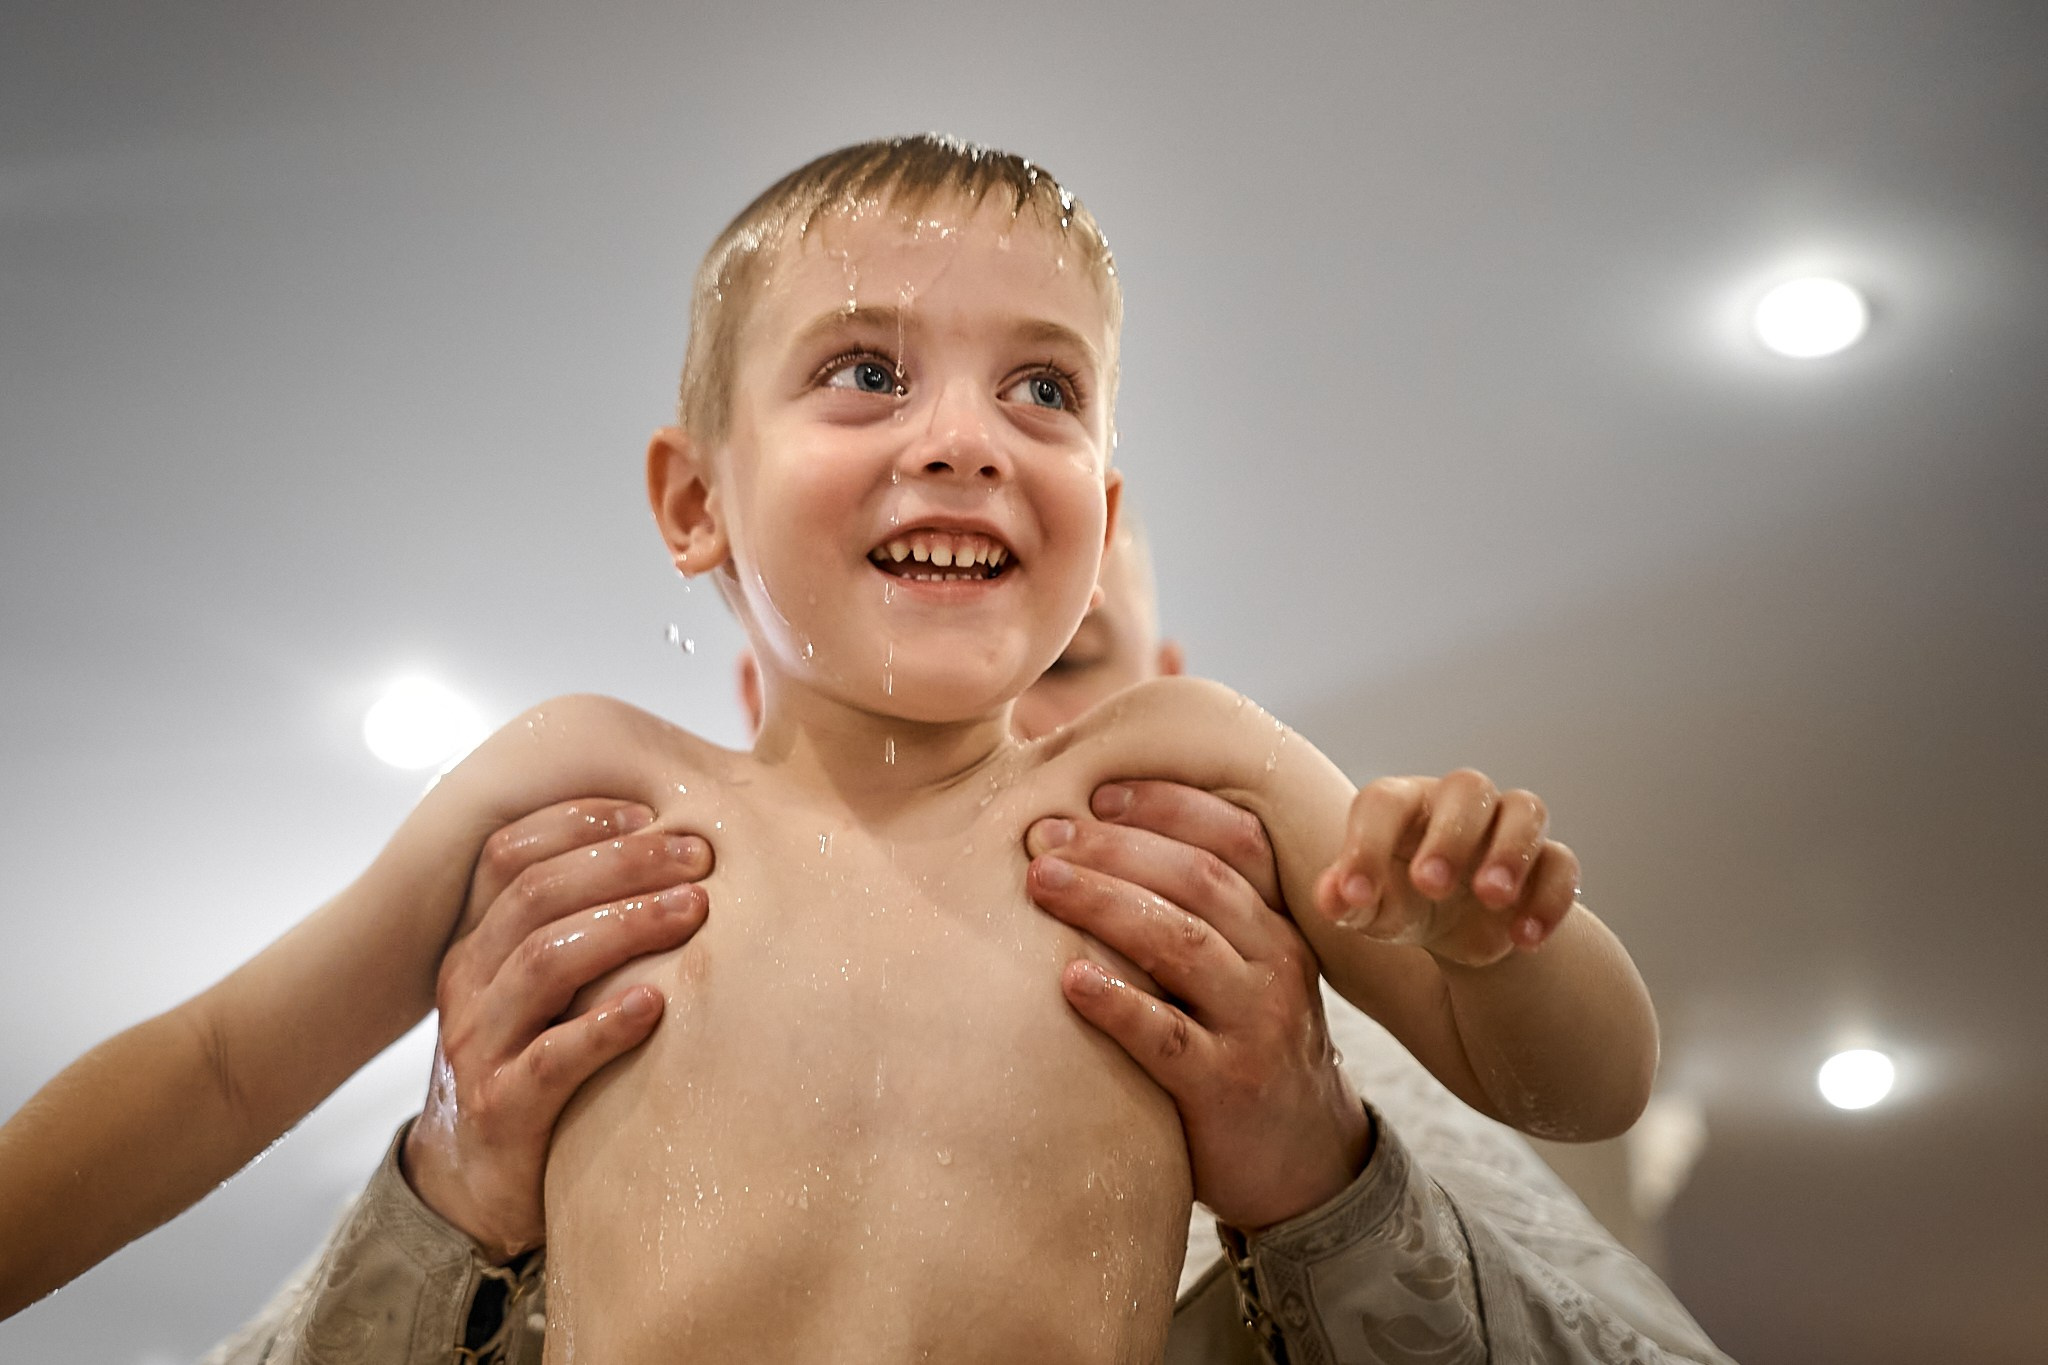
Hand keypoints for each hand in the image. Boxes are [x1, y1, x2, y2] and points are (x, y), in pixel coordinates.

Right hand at [401, 798, 712, 1260]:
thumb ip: (580, 922)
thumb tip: (673, 847)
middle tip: (698, 856)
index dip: (580, 821)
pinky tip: (655, 1005)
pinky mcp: (500, 1112)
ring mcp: (477, 1047)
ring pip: (542, 962)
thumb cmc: (535, 1061)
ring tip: (693, 911)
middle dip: (623, 863)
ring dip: (625, 927)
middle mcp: (467, 982)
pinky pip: (549, 1060)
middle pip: (536, 895)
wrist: (474, 1185)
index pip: (510, 852)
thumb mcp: (542, 988)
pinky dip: (603, 1027)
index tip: (653, 809)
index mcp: (476, 940)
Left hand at [1026, 781, 1371, 1231]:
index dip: (1169, 806)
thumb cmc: (1249, 1048)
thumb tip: (1098, 837)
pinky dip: (1117, 1003)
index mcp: (1282, 923)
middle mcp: (1278, 963)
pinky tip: (1069, 981)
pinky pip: (1167, 1036)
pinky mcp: (1227, 1087)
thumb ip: (1201, 914)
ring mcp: (1257, 1025)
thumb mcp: (1250, 971)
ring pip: (1182, 943)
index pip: (1238, 840)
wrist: (1308, 1163)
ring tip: (1041, 882)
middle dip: (1115, 846)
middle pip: (1198, 880)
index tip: (1097, 789)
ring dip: (1105, 904)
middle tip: (1042, 835)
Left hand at [1312, 769, 1580, 967]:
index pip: (1384, 802)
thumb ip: (1347, 901)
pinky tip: (1524, 939)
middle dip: (1451, 835)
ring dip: (1510, 853)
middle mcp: (1458, 804)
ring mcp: (1508, 827)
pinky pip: (1561, 863)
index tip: (1355, 897)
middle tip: (1431, 886)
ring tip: (1491, 899)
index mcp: (1403, 804)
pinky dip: (1548, 898)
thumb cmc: (1401, 901)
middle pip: (1467, 788)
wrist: (1455, 927)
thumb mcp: (1372, 908)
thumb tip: (1333, 898)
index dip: (1367, 844)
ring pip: (1525, 810)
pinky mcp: (1548, 861)